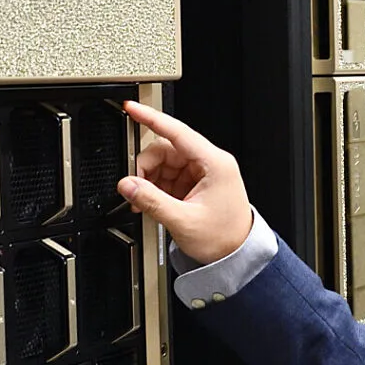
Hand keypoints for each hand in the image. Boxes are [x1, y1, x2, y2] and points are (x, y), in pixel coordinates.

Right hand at [118, 100, 255, 264]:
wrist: (237, 255)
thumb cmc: (223, 238)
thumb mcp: (183, 221)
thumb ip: (151, 201)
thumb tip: (127, 184)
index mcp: (214, 163)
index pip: (177, 132)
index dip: (151, 118)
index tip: (132, 109)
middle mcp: (209, 163)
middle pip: (165, 149)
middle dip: (146, 168)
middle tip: (137, 190)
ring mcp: (202, 172)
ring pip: (164, 162)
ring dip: (150, 180)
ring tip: (147, 202)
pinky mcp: (196, 183)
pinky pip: (169, 176)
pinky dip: (157, 187)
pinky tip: (156, 203)